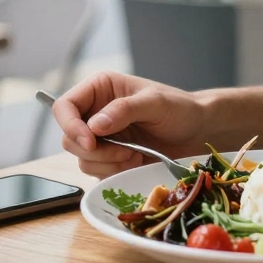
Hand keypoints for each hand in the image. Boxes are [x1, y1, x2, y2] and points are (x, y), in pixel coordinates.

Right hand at [53, 71, 207, 177]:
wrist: (198, 132)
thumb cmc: (179, 109)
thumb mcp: (155, 103)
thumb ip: (124, 110)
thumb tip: (94, 125)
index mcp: (99, 89)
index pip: (64, 107)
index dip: (70, 126)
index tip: (90, 143)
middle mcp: (95, 112)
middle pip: (69, 138)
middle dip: (95, 151)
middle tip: (125, 152)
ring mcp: (102, 137)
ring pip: (83, 159)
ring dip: (107, 163)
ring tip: (135, 156)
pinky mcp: (110, 158)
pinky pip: (97, 172)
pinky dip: (114, 172)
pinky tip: (136, 163)